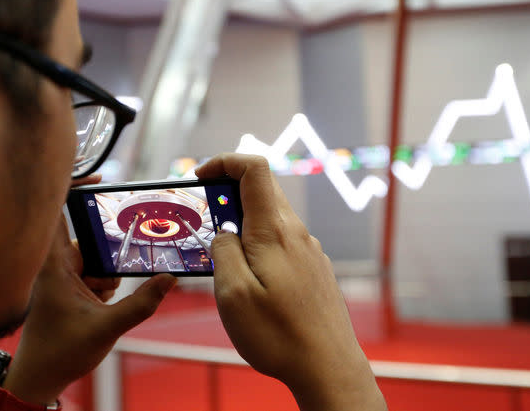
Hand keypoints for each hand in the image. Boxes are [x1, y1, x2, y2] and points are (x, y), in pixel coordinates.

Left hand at [2, 175, 176, 404]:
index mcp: (53, 265)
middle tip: (113, 272)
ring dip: (105, 273)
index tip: (99, 178)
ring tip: (102, 299)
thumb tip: (169, 280)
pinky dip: (103, 283)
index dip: (73, 187)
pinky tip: (101, 304)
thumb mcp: (107, 327)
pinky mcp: (67, 287)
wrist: (39, 378)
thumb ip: (142, 303)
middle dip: (107, 251)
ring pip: (93, 256)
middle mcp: (54, 264)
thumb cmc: (59, 353)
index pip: (55, 211)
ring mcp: (60, 275)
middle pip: (86, 236)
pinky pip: (92, 272)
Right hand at [196, 154, 385, 410]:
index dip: (224, 161)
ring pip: (270, 217)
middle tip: (202, 222)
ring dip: (241, 223)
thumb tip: (223, 232)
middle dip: (226, 194)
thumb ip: (223, 251)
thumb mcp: (232, 294)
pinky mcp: (313, 268)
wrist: (328, 367)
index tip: (200, 178)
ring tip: (221, 257)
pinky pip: (280, 241)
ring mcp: (308, 250)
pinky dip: (257, 243)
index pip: (254, 168)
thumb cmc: (279, 335)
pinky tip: (248, 277)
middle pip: (261, 190)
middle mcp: (295, 233)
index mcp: (273, 231)